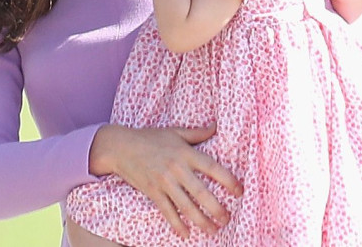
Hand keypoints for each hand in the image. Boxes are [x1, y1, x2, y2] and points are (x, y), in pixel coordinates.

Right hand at [89, 123, 242, 238]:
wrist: (121, 146)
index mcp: (185, 152)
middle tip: (227, 219)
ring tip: (213, 230)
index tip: (240, 191)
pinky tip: (186, 234)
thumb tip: (216, 127)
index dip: (228, 180)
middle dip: (217, 209)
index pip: (212, 167)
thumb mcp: (174, 132)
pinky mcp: (152, 192)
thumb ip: (197, 133)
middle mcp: (176, 168)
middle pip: (201, 192)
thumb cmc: (149, 137)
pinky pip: (167, 212)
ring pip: (186, 206)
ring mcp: (164, 181)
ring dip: (201, 221)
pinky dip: (177, 225)